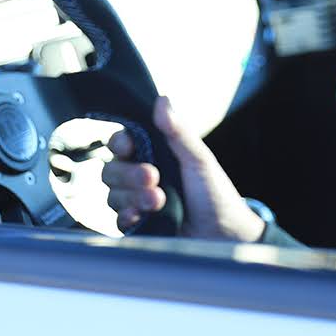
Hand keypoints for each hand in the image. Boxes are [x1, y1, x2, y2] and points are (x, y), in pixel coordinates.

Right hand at [102, 95, 265, 241]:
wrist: (224, 234)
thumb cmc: (215, 193)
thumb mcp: (199, 159)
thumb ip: (178, 132)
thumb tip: (163, 101)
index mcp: (152, 155)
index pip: (121, 143)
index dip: (119, 143)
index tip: (129, 146)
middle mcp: (140, 177)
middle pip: (111, 170)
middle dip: (129, 174)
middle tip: (153, 176)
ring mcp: (137, 202)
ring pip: (113, 195)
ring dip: (133, 196)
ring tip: (159, 200)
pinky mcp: (138, 227)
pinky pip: (118, 220)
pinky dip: (126, 216)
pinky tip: (141, 215)